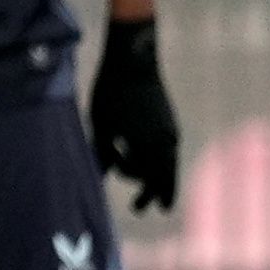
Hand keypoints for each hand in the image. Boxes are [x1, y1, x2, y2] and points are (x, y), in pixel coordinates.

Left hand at [88, 15, 182, 212]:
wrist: (133, 61)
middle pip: (164, 176)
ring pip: (168, 163)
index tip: (135, 201)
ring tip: (160, 194)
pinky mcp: (168, 120)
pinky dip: (162, 161)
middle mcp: (165, 141)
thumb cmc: (111, 93)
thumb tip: (99, 176)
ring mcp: (169, 130)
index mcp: (148, 145)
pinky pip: (168, 149)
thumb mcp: (101, 126)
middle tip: (148, 208)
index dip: (140, 191)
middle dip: (155, 193)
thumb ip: (103, 154)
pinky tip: (155, 165)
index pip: (148, 179)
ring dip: (161, 178)